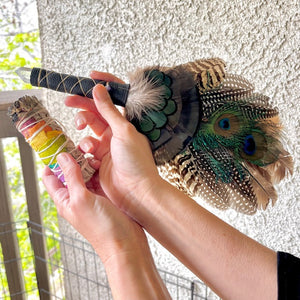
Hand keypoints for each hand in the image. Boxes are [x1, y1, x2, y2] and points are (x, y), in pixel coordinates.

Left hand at [42, 152, 146, 262]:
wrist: (125, 242)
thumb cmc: (102, 228)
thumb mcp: (82, 199)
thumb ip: (72, 177)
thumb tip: (62, 158)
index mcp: (65, 200)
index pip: (51, 178)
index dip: (51, 162)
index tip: (56, 147)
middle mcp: (77, 197)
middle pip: (68, 173)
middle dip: (71, 158)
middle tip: (77, 145)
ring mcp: (92, 195)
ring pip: (84, 172)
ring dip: (86, 162)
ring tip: (91, 152)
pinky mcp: (105, 193)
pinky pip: (98, 176)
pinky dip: (98, 167)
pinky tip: (102, 161)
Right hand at [65, 72, 161, 216]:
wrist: (135, 191)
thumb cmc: (136, 162)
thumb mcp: (123, 132)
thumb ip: (109, 111)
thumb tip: (99, 89)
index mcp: (125, 123)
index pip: (113, 100)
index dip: (103, 87)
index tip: (89, 78)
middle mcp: (116, 132)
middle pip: (96, 112)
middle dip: (82, 104)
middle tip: (69, 100)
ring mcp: (107, 146)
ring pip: (88, 129)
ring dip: (83, 128)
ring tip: (82, 130)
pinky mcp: (98, 160)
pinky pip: (85, 148)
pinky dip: (83, 147)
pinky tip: (87, 152)